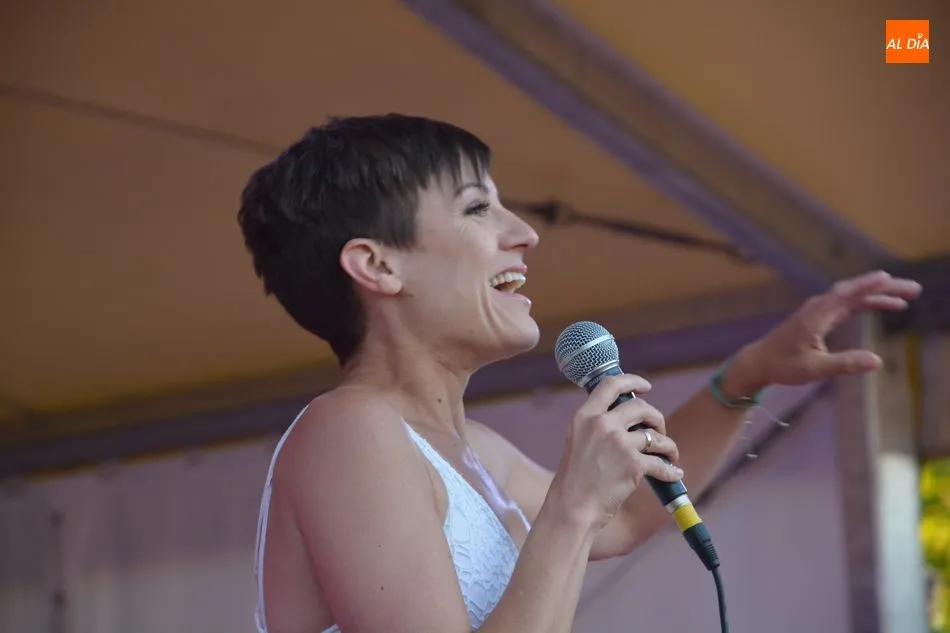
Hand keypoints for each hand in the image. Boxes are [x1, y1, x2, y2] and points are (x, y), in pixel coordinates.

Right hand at [550, 373, 681, 531]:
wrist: (573, 507)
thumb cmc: (575, 480)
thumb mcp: (577, 441)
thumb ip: (597, 426)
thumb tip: (628, 419)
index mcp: (584, 416)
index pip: (611, 385)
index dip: (633, 381)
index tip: (646, 386)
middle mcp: (602, 424)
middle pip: (641, 407)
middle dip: (656, 418)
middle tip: (659, 431)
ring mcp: (618, 443)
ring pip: (656, 436)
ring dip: (668, 445)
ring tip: (669, 455)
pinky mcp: (633, 464)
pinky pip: (661, 463)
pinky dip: (671, 470)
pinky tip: (674, 474)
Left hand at [732, 270, 921, 391]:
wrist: (760, 361)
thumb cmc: (783, 365)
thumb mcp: (814, 369)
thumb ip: (844, 364)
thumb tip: (876, 361)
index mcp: (815, 316)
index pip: (844, 295)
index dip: (866, 286)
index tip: (886, 278)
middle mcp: (818, 307)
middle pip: (854, 291)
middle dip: (883, 288)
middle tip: (913, 289)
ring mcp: (819, 309)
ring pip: (854, 296)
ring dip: (878, 294)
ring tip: (907, 297)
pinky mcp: (821, 315)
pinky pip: (849, 304)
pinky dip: (867, 302)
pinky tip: (885, 304)